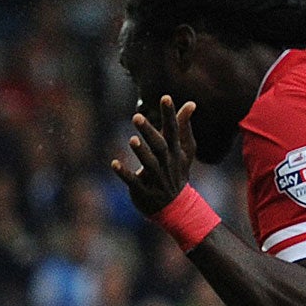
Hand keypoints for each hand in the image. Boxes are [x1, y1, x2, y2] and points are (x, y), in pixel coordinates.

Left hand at [111, 96, 197, 216]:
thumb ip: (184, 126)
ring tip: (132, 140)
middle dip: (149, 132)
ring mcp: (156, 178)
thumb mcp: (184, 151)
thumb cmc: (177, 172)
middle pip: (159, 146)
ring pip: (149, 164)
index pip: (173, 130)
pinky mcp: (144, 191)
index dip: (170, 114)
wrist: (177, 208)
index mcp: (175, 152)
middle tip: (136, 116)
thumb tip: (191, 103)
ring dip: (141, 152)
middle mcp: (167, 163)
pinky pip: (134, 182)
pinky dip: (125, 173)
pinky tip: (114, 164)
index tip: (165, 97)